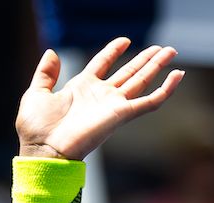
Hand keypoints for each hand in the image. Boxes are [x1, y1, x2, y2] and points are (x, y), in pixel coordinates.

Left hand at [15, 39, 181, 161]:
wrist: (44, 150)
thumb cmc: (36, 128)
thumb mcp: (36, 94)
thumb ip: (45, 73)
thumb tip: (51, 52)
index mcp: (81, 88)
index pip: (102, 63)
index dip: (113, 51)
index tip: (124, 41)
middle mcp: (100, 95)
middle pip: (128, 72)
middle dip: (144, 59)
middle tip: (161, 48)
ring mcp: (112, 105)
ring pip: (141, 81)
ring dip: (156, 66)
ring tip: (170, 51)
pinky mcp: (121, 115)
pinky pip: (149, 102)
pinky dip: (165, 90)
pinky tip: (177, 75)